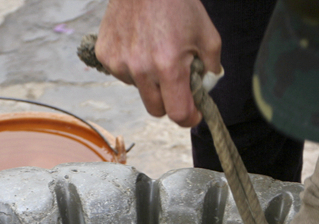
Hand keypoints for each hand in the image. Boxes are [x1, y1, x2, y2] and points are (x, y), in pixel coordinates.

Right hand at [96, 0, 221, 126]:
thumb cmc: (178, 4)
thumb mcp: (208, 35)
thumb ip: (212, 68)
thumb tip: (206, 89)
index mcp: (169, 67)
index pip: (178, 114)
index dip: (189, 117)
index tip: (193, 113)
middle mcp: (141, 70)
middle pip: (157, 110)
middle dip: (170, 101)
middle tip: (176, 82)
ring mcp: (120, 63)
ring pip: (140, 91)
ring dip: (150, 81)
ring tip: (156, 53)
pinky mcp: (106, 55)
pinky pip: (123, 75)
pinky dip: (133, 68)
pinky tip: (139, 45)